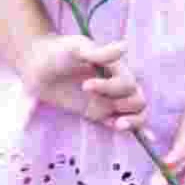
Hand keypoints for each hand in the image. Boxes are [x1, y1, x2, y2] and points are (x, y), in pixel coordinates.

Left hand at [20, 33, 154, 137]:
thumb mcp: (77, 47)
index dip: (110, 87)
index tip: (84, 85)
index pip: (127, 83)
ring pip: (136, 112)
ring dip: (132, 120)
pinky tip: (146, 138)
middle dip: (123, 104)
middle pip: (137, 99)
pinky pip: (122, 122)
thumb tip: (126, 46)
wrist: (37, 65)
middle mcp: (116, 83)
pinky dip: (137, 129)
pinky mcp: (99, 113)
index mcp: (115, 66)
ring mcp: (109, 99)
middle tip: (99, 102)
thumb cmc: (58, 51)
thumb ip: (100, 52)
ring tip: (116, 125)